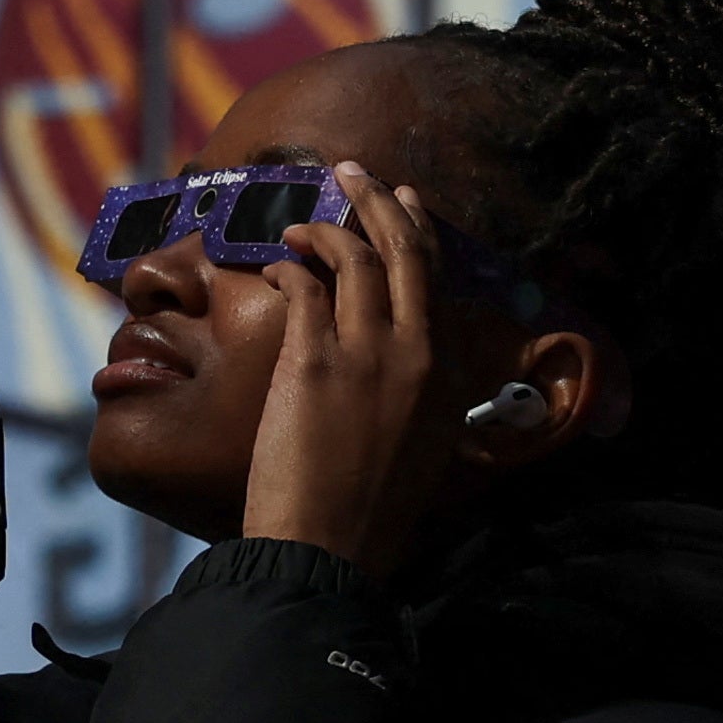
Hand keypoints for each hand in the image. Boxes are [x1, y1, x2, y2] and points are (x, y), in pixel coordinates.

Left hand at [239, 165, 467, 570]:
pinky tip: (275, 265)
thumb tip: (407, 379)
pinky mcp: (314, 361)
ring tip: (302, 220)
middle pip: (405, 252)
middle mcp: (416, 353)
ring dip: (327, 227)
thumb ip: (421, 401)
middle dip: (380, 202)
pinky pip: (303, 287)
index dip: (420, 233)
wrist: (332, 548)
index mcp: (447, 376)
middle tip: (356, 174)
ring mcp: (367, 353)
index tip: (406, 202)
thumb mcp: (423, 451)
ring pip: (356, 258)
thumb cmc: (372, 516)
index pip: (438, 283)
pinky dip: (288, 266)